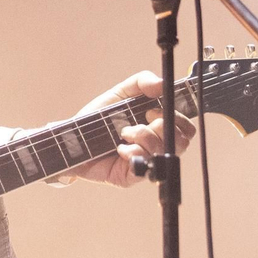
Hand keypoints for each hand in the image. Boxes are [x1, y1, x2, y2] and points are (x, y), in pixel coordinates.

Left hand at [63, 70, 196, 187]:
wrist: (71, 138)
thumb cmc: (97, 118)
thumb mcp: (120, 93)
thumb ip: (141, 82)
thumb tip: (161, 83)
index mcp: (157, 126)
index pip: (186, 126)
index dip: (178, 118)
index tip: (154, 109)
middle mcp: (156, 144)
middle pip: (183, 141)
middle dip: (163, 127)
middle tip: (143, 120)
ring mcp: (146, 161)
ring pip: (165, 151)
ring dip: (145, 137)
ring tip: (124, 133)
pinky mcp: (133, 175)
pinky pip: (145, 166)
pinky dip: (134, 153)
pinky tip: (120, 149)